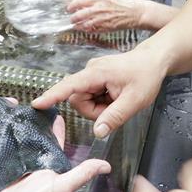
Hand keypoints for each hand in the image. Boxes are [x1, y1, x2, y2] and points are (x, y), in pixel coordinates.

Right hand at [32, 47, 165, 137]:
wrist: (155, 59)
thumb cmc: (146, 76)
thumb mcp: (134, 101)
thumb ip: (114, 117)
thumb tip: (97, 132)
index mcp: (96, 74)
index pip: (69, 86)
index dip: (52, 96)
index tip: (37, 104)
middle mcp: (90, 71)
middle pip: (78, 99)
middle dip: (94, 110)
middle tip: (116, 108)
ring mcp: (93, 74)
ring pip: (85, 99)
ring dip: (99, 106)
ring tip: (119, 100)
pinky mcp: (96, 77)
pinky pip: (91, 95)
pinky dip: (102, 101)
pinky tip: (116, 96)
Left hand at [68, 0, 145, 31]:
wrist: (136, 12)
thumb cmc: (125, 4)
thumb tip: (83, 0)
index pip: (79, 2)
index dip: (72, 6)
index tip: (69, 8)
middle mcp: (98, 8)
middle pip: (79, 14)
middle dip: (73, 18)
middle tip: (72, 18)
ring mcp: (101, 19)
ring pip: (84, 24)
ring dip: (78, 26)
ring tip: (76, 26)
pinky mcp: (105, 28)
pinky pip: (92, 30)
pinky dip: (87, 30)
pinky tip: (86, 29)